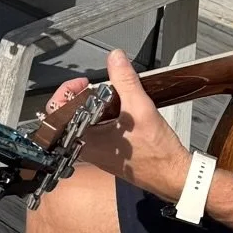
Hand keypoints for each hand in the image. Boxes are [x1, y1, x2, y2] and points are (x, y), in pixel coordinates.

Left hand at [44, 49, 191, 203]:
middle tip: (101, 87)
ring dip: (100, 105)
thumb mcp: (140, 108)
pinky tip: (125, 112)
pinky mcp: (110, 151)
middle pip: (74, 114)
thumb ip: (125, 80)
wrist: (172, 174)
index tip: (84, 83)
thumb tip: (115, 59)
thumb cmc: (156, 153)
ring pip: (88, 120)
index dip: (68, 91)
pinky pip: (101, 128)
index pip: (59, 112)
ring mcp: (99, 151)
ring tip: (115, 98)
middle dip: (87, 96)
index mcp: (86, 140)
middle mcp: (88, 148)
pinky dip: (110, 116)